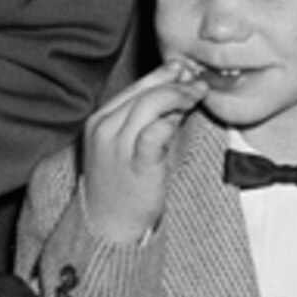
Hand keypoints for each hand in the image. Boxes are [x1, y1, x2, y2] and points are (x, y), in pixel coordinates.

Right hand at [78, 61, 205, 243]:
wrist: (108, 226)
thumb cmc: (121, 186)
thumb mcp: (128, 146)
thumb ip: (149, 120)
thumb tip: (177, 95)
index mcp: (99, 120)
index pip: (134, 87)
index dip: (162, 74)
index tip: (184, 70)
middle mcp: (104, 128)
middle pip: (144, 92)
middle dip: (175, 81)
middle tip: (198, 81)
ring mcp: (117, 146)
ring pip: (150, 104)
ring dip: (178, 95)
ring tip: (197, 95)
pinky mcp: (136, 162)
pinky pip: (155, 131)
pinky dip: (171, 120)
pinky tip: (183, 118)